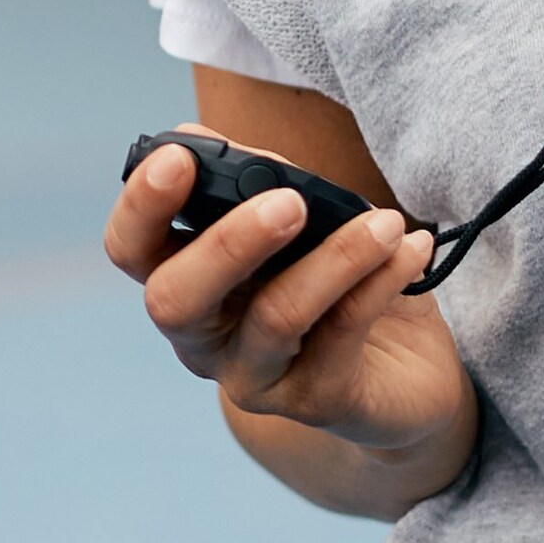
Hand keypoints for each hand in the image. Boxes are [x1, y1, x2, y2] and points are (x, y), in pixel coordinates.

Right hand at [107, 127, 479, 515]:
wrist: (406, 376)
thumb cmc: (337, 283)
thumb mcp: (299, 222)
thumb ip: (258, 183)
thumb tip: (211, 140)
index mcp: (186, 281)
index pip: (130, 248)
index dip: (141, 205)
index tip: (177, 157)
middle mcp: (203, 338)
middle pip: (175, 301)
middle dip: (227, 244)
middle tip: (290, 202)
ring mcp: (254, 376)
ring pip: (275, 317)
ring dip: (335, 258)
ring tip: (383, 222)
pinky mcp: (315, 402)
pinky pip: (343, 333)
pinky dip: (381, 279)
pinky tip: (412, 246)